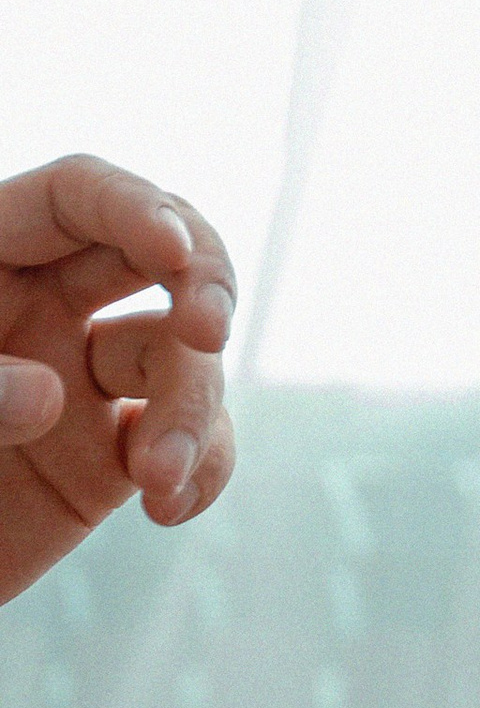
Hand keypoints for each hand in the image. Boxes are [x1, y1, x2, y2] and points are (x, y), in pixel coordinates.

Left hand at [0, 158, 236, 603]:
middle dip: (202, 283)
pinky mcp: (105, 461)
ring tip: (158, 480)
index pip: (75, 198)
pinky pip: (188, 441)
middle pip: (157, 260)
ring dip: (193, 410)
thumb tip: (52, 398)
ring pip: (181, 360)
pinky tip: (170, 510)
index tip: (171, 251)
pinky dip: (200, 469)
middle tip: (208, 332)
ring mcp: (81, 383)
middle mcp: (43, 309)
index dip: (133, 208)